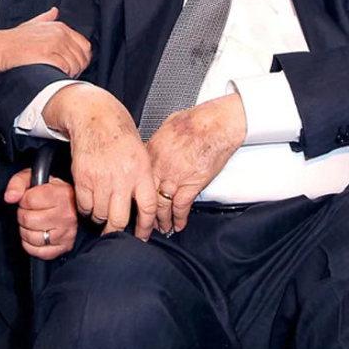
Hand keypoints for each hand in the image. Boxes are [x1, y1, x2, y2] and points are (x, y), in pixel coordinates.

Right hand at [0, 7, 90, 104]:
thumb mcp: (32, 23)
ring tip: (61, 75)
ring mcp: (54, 44)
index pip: (85, 46)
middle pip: (82, 57)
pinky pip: (66, 68)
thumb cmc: (14, 40)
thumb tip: (55, 10)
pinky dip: (63, 75)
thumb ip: (46, 17)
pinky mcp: (48, 55)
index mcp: (60, 27)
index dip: (82, 59)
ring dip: (70, 73)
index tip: (73, 66)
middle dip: (78, 68)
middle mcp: (60, 34)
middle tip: (68, 73)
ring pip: (75, 64)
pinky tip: (55, 76)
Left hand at [5, 168, 77, 259]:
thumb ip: (18, 182)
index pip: (28, 200)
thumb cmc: (51, 192)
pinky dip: (31, 244)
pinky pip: (36, 252)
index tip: (29, 199)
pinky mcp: (63, 247)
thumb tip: (10, 197)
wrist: (71, 206)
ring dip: (26, 230)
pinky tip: (37, 234)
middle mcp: (66, 215)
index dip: (23, 200)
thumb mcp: (35, 179)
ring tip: (34, 222)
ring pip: (30, 237)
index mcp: (61, 194)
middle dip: (23, 215)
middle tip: (32, 211)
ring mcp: (66, 233)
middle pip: (27, 219)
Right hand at [44, 84, 156, 239]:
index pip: (148, 208)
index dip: (146, 228)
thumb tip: (147, 207)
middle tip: (117, 234)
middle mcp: (121, 177)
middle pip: (120, 219)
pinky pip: (84, 206)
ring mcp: (101, 179)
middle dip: (118, 232)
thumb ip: (143, 180)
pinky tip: (90, 203)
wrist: (96, 118)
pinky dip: (87, 209)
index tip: (143, 236)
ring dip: (100, 219)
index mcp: (141, 171)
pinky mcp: (82, 178)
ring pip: (100, 215)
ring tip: (102, 214)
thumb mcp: (142, 154)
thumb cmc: (119, 134)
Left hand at [148, 94, 245, 234]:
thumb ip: (157, 142)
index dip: (134, 195)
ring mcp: (174, 177)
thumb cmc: (195, 121)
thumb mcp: (166, 126)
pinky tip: (178, 225)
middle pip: (145, 196)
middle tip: (143, 223)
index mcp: (150, 153)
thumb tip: (154, 147)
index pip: (136, 180)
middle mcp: (159, 167)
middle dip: (143, 214)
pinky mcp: (192, 184)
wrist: (214, 123)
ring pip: (161, 205)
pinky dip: (179, 219)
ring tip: (161, 228)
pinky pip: (181, 207)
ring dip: (161, 220)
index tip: (134, 203)